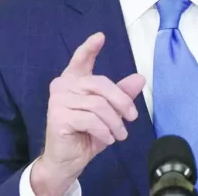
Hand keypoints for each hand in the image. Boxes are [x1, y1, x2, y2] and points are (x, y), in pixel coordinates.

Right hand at [31, 32, 145, 194]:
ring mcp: (58, 101)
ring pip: (98, 105)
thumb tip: (140, 78)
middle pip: (101, 84)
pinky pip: (91, 119)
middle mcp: (62, 86)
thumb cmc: (86, 134)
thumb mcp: (109, 114)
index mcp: (73, 80)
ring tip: (119, 135)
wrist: (66, 161)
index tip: (101, 36)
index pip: (81, 59)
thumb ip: (121, 95)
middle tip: (133, 118)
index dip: (90, 47)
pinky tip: (107, 139)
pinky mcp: (58, 117)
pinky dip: (104, 131)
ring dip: (115, 123)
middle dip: (122, 102)